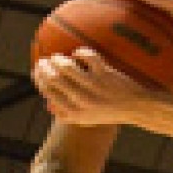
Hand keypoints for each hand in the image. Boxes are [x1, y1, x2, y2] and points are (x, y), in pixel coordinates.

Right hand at [32, 48, 162, 126]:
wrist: (136, 108)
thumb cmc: (109, 112)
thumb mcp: (87, 119)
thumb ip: (67, 114)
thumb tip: (48, 105)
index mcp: (74, 112)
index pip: (48, 92)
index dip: (39, 78)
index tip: (37, 69)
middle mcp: (82, 100)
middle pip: (54, 78)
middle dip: (44, 66)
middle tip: (44, 60)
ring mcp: (94, 87)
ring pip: (67, 66)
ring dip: (59, 58)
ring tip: (58, 57)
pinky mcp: (106, 75)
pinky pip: (88, 57)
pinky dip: (80, 53)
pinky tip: (78, 54)